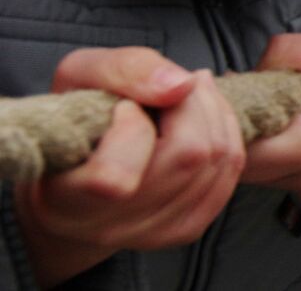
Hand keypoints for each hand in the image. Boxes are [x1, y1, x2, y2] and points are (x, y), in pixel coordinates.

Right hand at [16, 48, 244, 288]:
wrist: (80, 169)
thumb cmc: (76, 119)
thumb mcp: (80, 74)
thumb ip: (126, 71)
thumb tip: (183, 86)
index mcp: (66, 198)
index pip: (115, 178)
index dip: (130, 124)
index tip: (122, 106)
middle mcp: (108, 226)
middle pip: (187, 155)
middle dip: (191, 104)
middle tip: (172, 86)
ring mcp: (151, 233)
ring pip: (217, 160)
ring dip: (213, 112)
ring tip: (187, 96)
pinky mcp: (185, 228)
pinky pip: (230, 172)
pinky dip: (226, 132)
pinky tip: (204, 116)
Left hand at [242, 30, 300, 205]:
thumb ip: (295, 50)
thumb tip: (255, 65)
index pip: (242, 149)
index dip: (226, 118)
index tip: (228, 87)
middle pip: (241, 164)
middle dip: (237, 127)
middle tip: (251, 90)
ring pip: (258, 172)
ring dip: (259, 138)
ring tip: (281, 103)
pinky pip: (282, 174)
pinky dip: (281, 148)